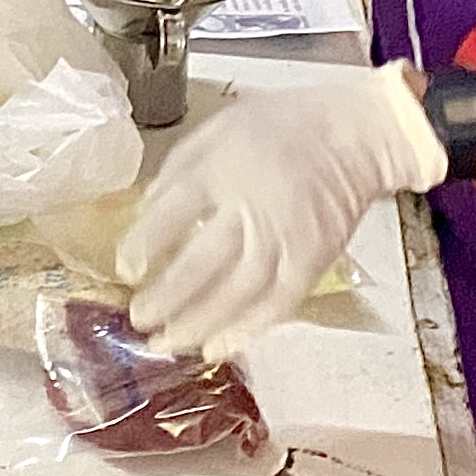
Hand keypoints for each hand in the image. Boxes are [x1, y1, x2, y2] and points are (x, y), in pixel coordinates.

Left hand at [115, 67, 446, 361]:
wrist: (349, 135)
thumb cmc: (278, 127)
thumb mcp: (215, 130)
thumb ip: (179, 169)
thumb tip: (147, 210)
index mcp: (219, 171)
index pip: (170, 215)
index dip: (143, 246)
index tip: (125, 269)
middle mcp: (249, 210)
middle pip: (200, 264)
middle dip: (165, 298)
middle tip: (139, 320)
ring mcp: (283, 241)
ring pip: (235, 294)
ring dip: (197, 324)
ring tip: (167, 344)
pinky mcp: (311, 263)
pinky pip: (275, 306)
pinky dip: (245, 331)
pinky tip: (217, 348)